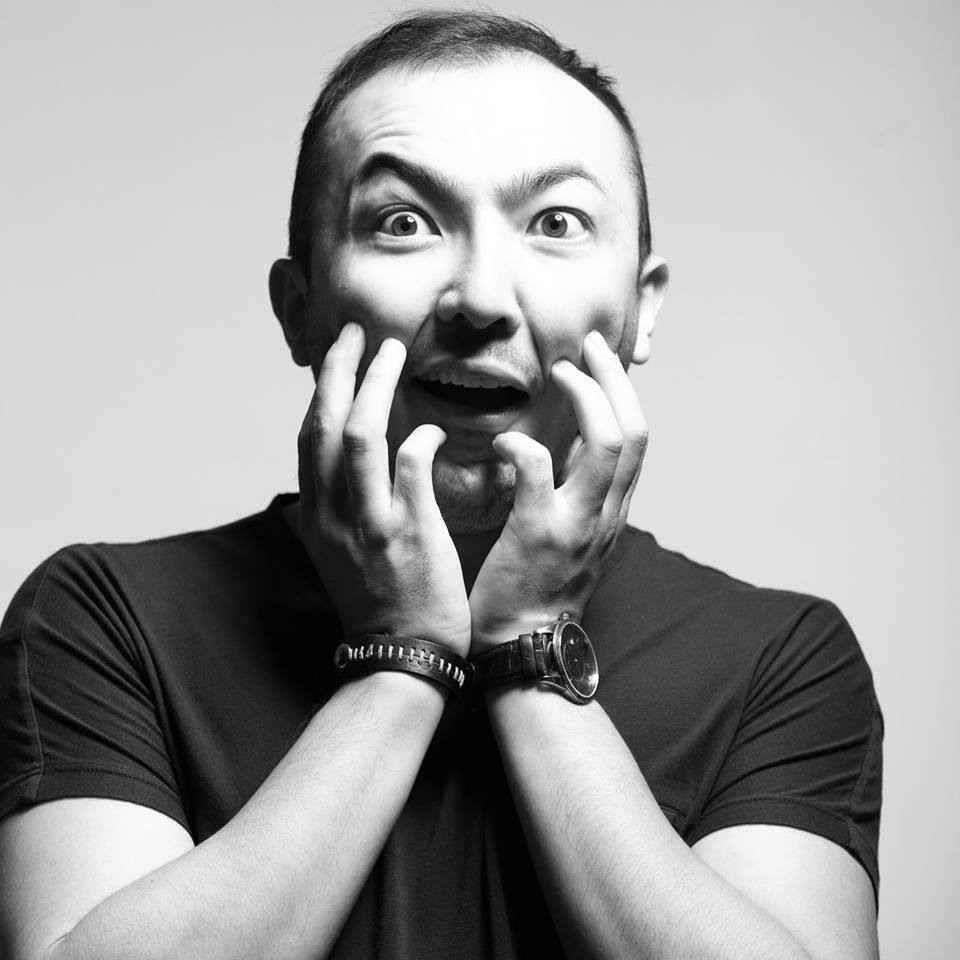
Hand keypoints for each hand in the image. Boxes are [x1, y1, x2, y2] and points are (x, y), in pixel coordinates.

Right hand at [297, 323, 471, 654]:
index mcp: (318, 512)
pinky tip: (432, 427)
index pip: (311, 435)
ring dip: (374, 387)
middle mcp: (333, 511)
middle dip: (339, 370)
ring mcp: (369, 522)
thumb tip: (334, 474)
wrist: (399, 656)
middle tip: (358, 331)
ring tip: (394, 353)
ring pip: (359, 436)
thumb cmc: (378, 600)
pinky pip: (409, 471)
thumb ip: (336, 508)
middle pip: (325, 422)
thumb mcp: (340, 551)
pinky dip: (419, 440)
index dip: (322, 388)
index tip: (339, 352)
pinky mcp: (407, 535)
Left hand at [468, 330, 647, 651]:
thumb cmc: (539, 591)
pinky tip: (501, 444)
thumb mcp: (577, 539)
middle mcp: (606, 514)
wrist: (525, 649)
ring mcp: (578, 524)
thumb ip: (580, 494)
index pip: (637, 438)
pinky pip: (538, 469)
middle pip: (634, 431)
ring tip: (558, 372)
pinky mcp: (538, 533)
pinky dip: (520, 445)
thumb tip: (572, 448)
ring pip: (608, 443)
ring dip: (586, 396)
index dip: (623, 392)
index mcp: (612, 511)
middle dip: (615, 379)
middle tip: (587, 347)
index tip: (598, 360)